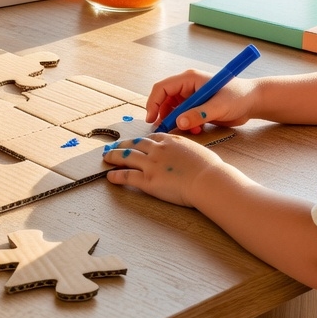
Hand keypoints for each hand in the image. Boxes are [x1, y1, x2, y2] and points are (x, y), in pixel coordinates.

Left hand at [103, 132, 224, 205]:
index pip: (152, 137)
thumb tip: (188, 157)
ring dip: (114, 156)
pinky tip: (110, 176)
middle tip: (113, 146)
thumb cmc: (210, 169)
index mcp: (171, 141)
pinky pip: (127, 176)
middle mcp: (158, 149)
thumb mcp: (198, 151)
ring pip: (127, 157)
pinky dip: (116, 175)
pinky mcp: (148, 180)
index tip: (135, 142)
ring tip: (106, 157)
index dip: (140, 140)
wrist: (208, 180)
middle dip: (122, 144)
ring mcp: (151, 164)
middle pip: (135, 144)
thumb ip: (187, 152)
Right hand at [145, 69, 258, 133]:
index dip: (154, 103)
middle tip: (164, 130)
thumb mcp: (219, 106)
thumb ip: (199, 114)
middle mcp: (187, 86)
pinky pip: (183, 116)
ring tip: (188, 130)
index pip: (162, 88)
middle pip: (165, 100)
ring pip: (173, 110)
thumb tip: (179, 123)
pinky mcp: (196, 107)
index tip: (152, 118)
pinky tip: (197, 130)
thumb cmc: (239, 96)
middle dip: (163, 115)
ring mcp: (191, 97)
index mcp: (189, 79)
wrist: (253, 102)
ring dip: (177, 122)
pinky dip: (186, 125)